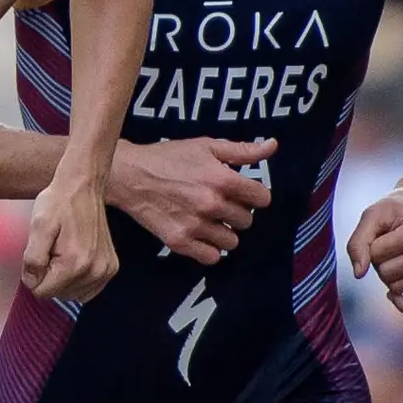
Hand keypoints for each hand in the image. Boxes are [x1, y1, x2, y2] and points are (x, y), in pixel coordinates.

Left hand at [22, 166, 120, 305]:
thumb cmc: (58, 204)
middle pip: (58, 295)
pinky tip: (75, 259)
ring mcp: (105, 271)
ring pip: (72, 295)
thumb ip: (32, 259)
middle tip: (53, 249)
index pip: (42, 292)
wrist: (83, 186)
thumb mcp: (38, 227)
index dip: (34, 275)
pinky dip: (78, 280)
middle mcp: (94, 271)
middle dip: (50, 276)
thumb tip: (32, 283)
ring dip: (64, 279)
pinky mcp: (111, 267)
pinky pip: (88, 290)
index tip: (42, 252)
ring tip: (64, 252)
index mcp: (74, 264)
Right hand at [108, 137, 274, 264]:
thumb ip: (243, 150)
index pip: (262, 199)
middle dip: (237, 212)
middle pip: (247, 221)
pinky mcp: (179, 242)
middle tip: (221, 203)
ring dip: (225, 232)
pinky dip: (210, 249)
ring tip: (210, 220)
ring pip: (231, 242)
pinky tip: (201, 235)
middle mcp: (211, 205)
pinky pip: (211, 257)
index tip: (243, 192)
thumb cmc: (169, 158)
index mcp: (222, 179)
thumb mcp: (207, 146)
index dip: (255, 195)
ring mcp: (195, 226)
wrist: (130, 175)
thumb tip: (273, 145)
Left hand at [345, 185, 402, 313]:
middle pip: (387, 274)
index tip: (382, 232)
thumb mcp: (372, 215)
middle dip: (380, 261)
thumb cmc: (397, 209)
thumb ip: (358, 242)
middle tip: (391, 244)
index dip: (371, 245)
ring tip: (400, 254)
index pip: (377, 254)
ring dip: (391, 275)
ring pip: (397, 288)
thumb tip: (359, 274)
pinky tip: (393, 297)